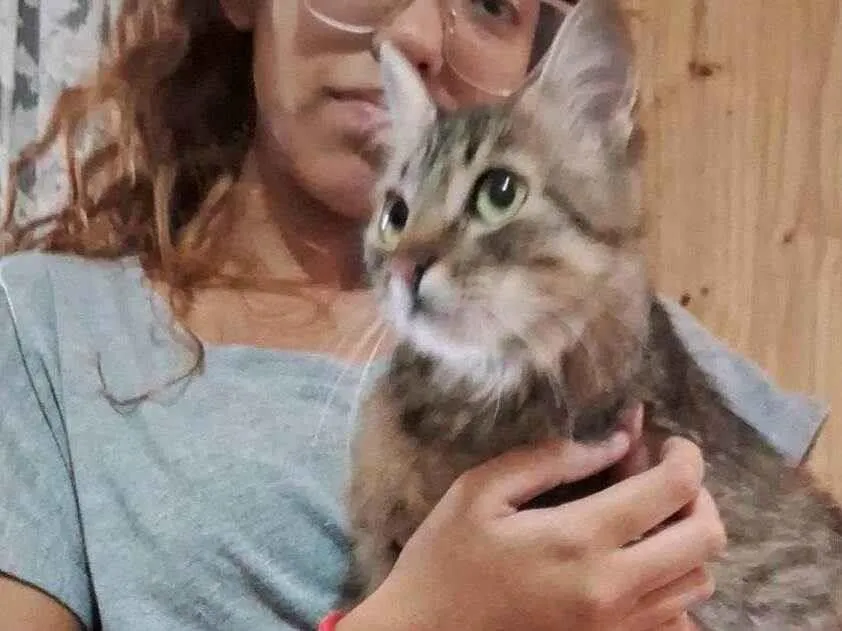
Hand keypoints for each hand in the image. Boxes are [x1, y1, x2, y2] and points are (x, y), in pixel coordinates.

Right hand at [339, 408, 724, 630]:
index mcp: (579, 538)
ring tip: (648, 519)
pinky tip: (636, 563)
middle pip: (706, 538)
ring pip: (700, 580)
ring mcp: (617, 626)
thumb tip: (616, 440)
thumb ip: (550, 459)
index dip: (684, 455)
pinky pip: (678, 618)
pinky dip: (673, 584)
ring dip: (687, 540)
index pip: (673, 488)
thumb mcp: (481, 491)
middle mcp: (613, 588)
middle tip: (661, 478)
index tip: (666, 442)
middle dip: (698, 495)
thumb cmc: (445, 558)